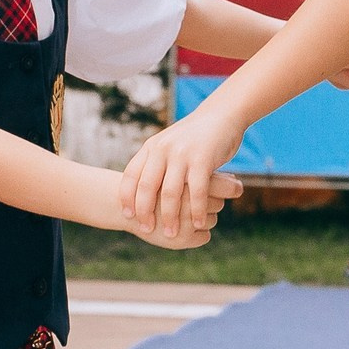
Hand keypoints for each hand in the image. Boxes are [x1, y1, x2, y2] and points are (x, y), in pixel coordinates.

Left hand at [122, 107, 248, 240]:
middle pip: (147, 187)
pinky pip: (197, 191)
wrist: (221, 115)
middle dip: (145, 212)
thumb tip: (141, 189)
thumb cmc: (194, 137)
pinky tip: (199, 223)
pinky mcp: (203, 159)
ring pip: (171, 193)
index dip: (127, 198)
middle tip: (147, 230)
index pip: (131, 175)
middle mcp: (163, 149)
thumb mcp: (168, 144)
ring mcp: (183, 154)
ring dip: (170, 216)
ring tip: (172, 233)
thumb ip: (155, 162)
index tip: (128, 216)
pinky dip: (197, 210)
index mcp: (151, 147)